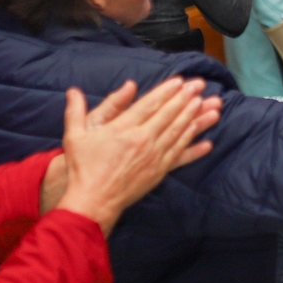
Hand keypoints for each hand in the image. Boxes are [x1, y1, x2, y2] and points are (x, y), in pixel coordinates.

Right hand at [55, 78, 222, 234]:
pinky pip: (180, 156)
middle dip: (186, 98)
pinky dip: (195, 148)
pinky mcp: (158, 172)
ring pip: (179, 133)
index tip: (179, 81)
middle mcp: (142, 140)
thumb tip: (73, 91)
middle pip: (169, 115)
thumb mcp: (75, 136)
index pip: (150, 104)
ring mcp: (153, 157)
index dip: (167, 91)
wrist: (93, 200)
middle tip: (200, 85)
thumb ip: (75, 111)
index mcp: (123, 128)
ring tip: (209, 105)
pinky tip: (208, 142)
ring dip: (195, 118)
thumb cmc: (83, 168)